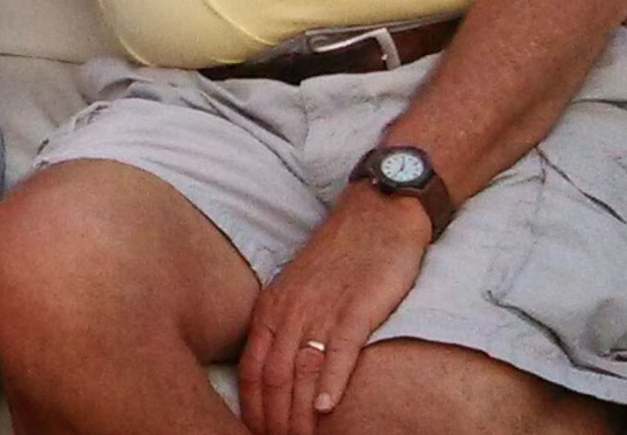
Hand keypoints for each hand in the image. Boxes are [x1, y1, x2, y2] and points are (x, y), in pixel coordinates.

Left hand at [238, 186, 432, 434]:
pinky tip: (328, 410)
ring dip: (299, 416)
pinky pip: (338, 352)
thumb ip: (284, 326)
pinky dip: (331, 384)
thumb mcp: (297, 288)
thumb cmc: (338, 256)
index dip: (251, 410)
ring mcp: (322, 309)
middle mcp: (291, 309)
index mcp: (272, 306)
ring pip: (300, 373)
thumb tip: (275, 375)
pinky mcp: (356, 309)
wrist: (375, 213)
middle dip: (273, 422)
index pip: (251, 370)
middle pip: (273, 379)